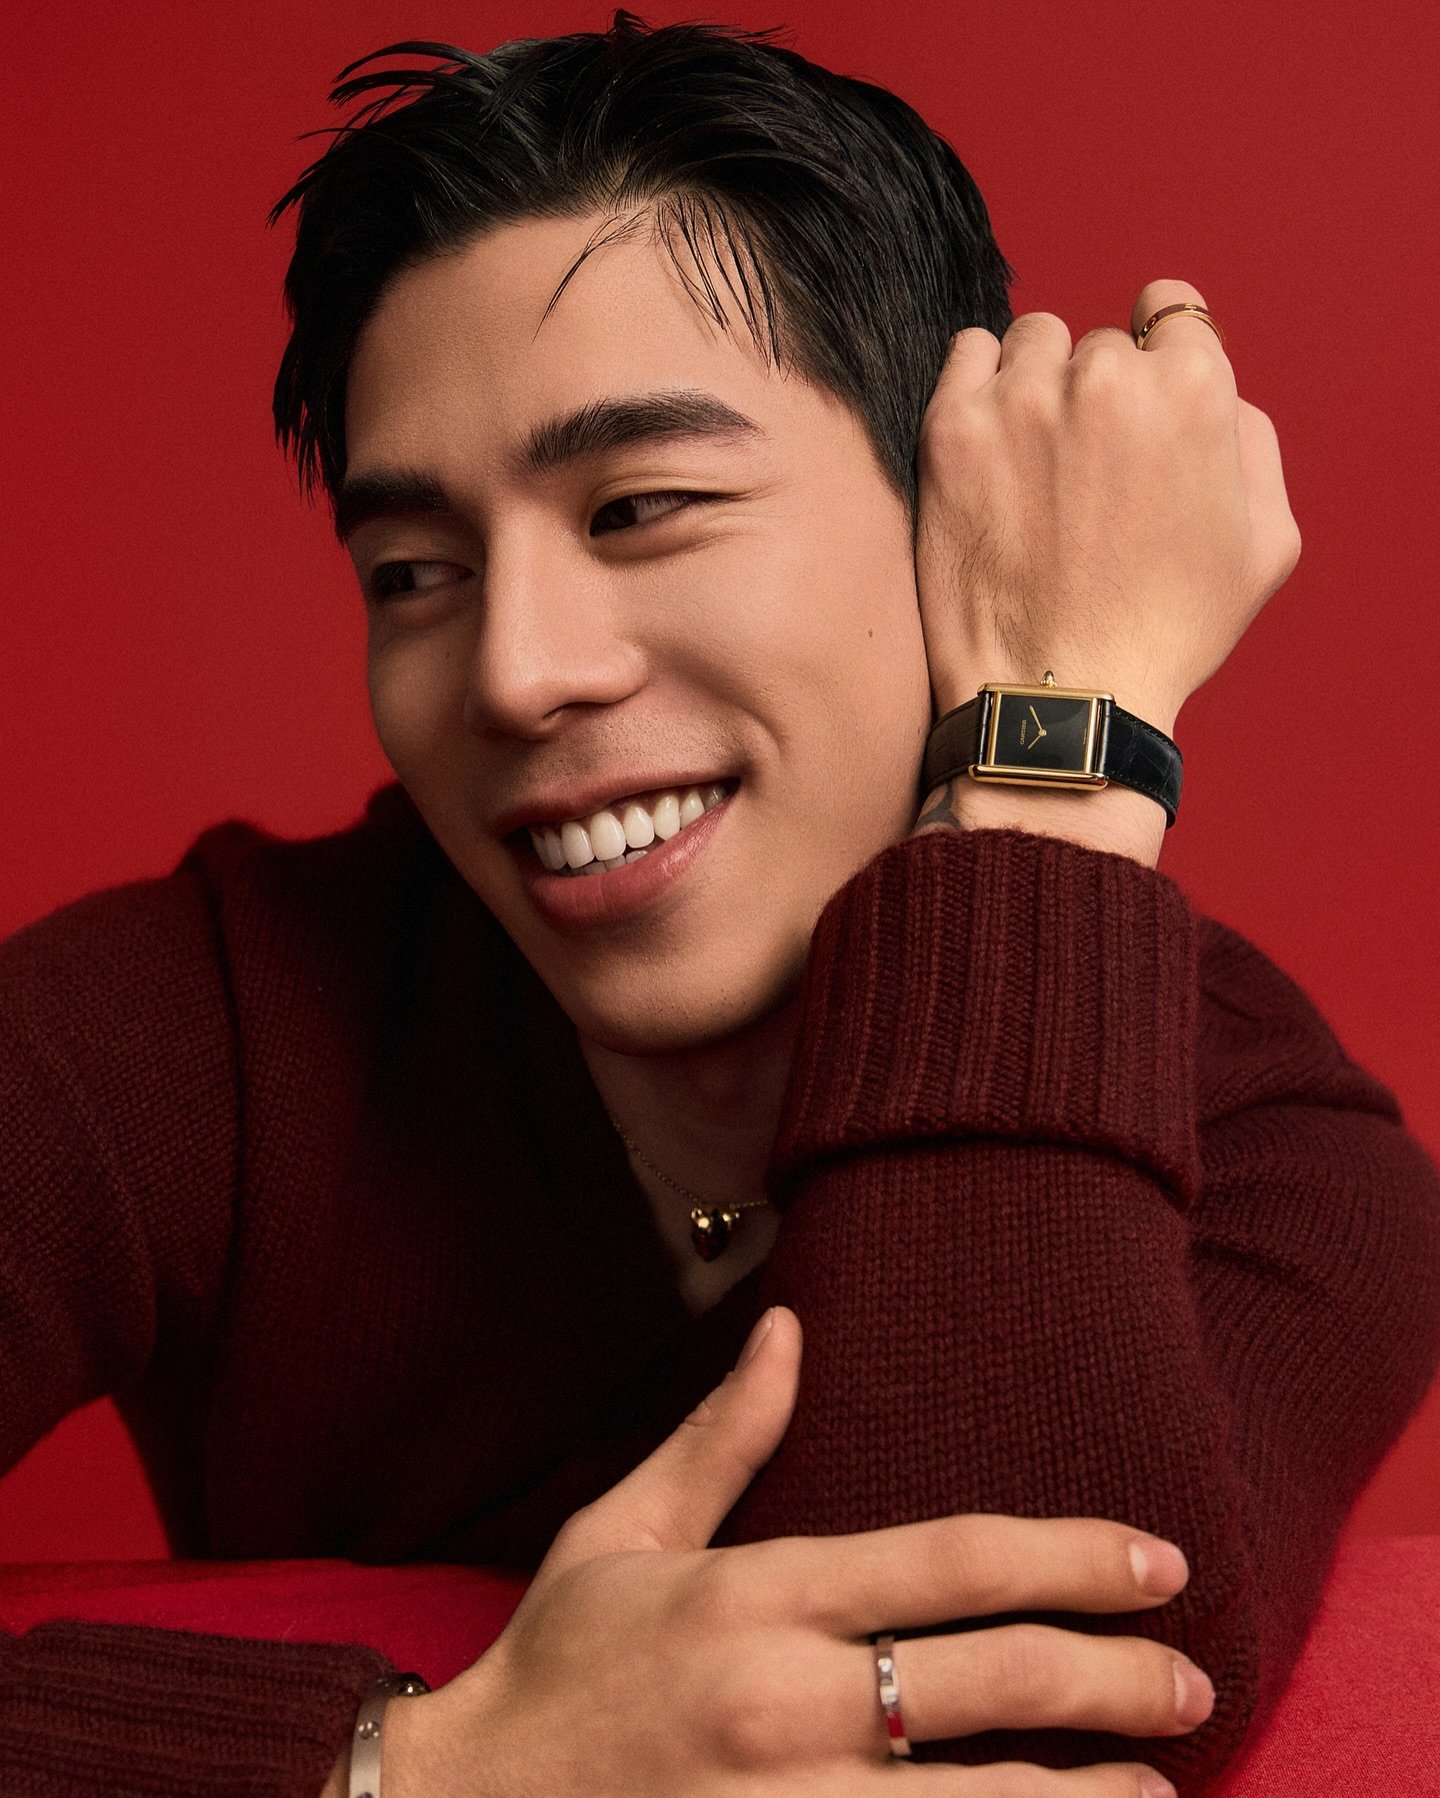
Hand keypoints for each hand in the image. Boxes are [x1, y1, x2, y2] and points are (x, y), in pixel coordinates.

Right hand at [381, 1308, 1210, 1796]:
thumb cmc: (552, 1668)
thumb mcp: (623, 1537)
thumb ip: (721, 1437)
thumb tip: (788, 1329)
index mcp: (752, 1597)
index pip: (949, 1562)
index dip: (1072, 1557)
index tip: (1159, 1563)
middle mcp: (780, 1702)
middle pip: (993, 1681)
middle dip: (1116, 1676)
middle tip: (1193, 1678)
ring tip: (1161, 1787)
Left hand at [914, 279, 1300, 734]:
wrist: (1060, 697)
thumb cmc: (1167, 632)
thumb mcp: (1265, 542)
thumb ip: (1250, 440)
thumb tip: (1213, 391)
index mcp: (1194, 390)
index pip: (1171, 310)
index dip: (1159, 356)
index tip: (1140, 402)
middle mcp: (1108, 377)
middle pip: (1102, 344)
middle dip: (1101, 394)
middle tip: (1089, 475)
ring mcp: (1023, 399)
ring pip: (1036, 342)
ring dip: (1040, 381)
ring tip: (1038, 461)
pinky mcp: (953, 429)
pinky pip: (967, 354)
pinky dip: (980, 382)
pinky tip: (992, 439)